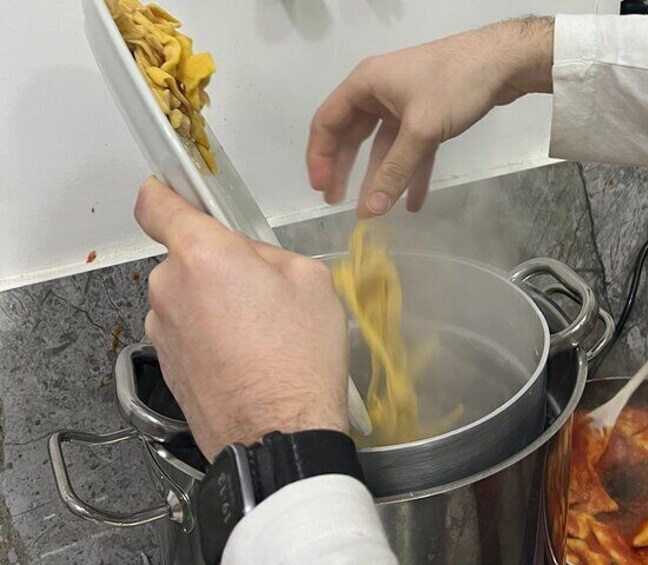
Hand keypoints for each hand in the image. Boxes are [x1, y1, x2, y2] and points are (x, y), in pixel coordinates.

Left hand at [135, 177, 348, 459]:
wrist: (278, 435)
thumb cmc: (298, 358)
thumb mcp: (311, 280)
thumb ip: (270, 254)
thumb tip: (252, 261)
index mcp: (203, 254)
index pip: (157, 205)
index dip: (164, 194)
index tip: (173, 193)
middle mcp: (169, 288)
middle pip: (187, 257)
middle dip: (219, 265)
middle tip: (262, 291)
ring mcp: (162, 331)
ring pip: (188, 298)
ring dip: (215, 305)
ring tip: (259, 335)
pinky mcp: (166, 365)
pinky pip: (188, 333)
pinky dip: (211, 337)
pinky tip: (246, 359)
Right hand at [307, 17, 553, 217]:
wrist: (504, 62)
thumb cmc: (455, 85)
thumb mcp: (421, 131)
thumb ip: (394, 172)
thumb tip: (369, 211)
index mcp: (365, 85)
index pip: (327, 123)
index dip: (320, 158)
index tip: (322, 190)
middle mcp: (378, 93)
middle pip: (352, 136)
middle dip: (346, 170)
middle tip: (338, 202)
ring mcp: (403, 104)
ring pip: (383, 147)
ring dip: (379, 176)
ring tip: (373, 208)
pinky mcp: (426, 114)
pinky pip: (410, 149)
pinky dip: (410, 172)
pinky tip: (412, 202)